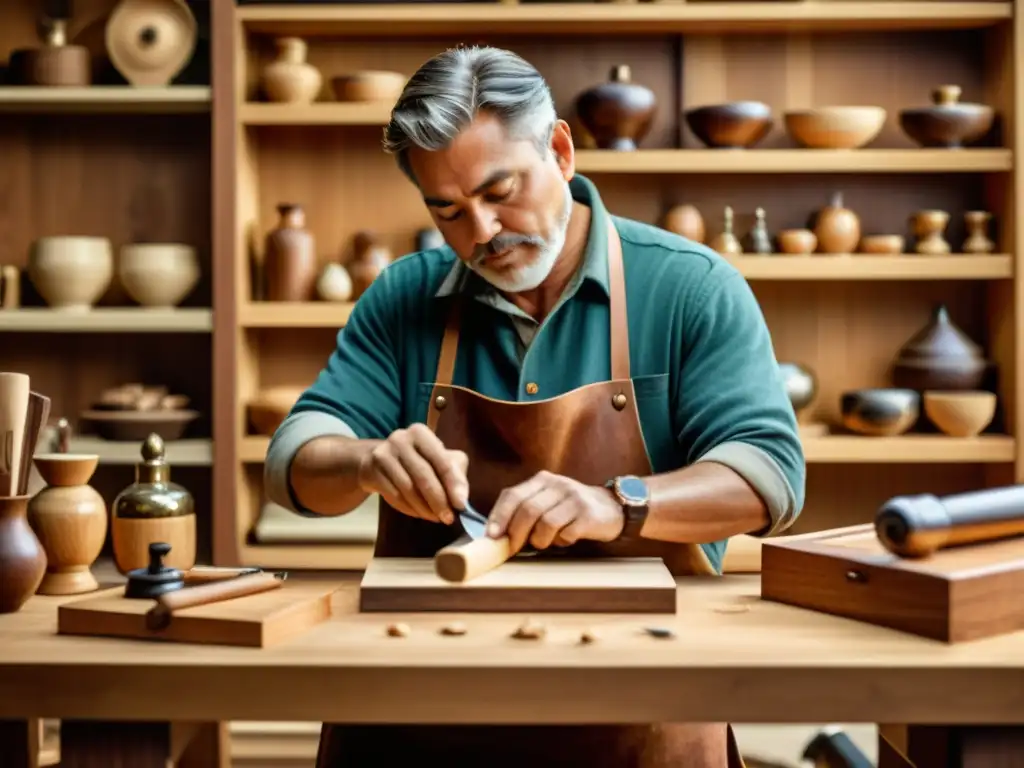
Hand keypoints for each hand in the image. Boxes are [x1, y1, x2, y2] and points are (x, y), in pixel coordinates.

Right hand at [357, 423, 468, 524]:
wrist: (377, 460)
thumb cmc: (417, 459)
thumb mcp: (439, 459)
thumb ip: (455, 474)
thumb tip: (462, 500)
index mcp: (421, 432)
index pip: (442, 462)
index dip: (453, 485)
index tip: (462, 506)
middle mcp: (400, 439)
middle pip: (423, 477)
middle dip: (438, 501)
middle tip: (448, 518)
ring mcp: (383, 454)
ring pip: (408, 489)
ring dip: (424, 508)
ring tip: (435, 518)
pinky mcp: (372, 471)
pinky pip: (394, 496)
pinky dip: (409, 509)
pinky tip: (418, 514)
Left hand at [485, 471, 624, 554]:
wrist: (611, 507)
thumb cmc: (570, 509)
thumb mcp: (547, 500)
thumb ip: (525, 510)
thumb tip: (497, 535)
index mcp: (542, 480)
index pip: (513, 495)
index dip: (499, 516)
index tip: (492, 536)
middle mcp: (558, 485)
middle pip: (528, 510)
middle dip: (516, 533)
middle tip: (513, 548)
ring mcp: (575, 498)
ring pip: (546, 523)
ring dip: (540, 540)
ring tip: (544, 542)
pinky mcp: (589, 514)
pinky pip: (566, 533)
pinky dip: (561, 541)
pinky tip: (565, 539)